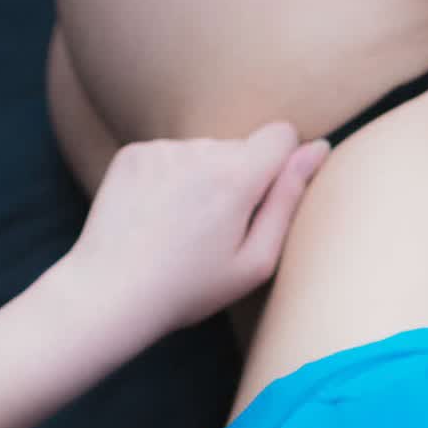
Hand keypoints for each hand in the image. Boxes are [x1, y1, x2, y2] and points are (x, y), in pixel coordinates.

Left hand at [64, 124, 330, 347]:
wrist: (109, 292)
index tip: (264, 202)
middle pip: (241, 148)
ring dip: (203, 180)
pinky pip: (169, 156)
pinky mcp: (133, 153)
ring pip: (203, 153)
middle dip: (239, 180)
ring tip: (182, 229)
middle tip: (215, 233)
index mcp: (236, 177)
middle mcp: (199, 150)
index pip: (281, 134)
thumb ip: (289, 201)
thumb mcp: (254, 262)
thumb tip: (318, 148)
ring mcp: (162, 148)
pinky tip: (157, 218)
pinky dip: (170, 180)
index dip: (282, 165)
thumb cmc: (188, 289)